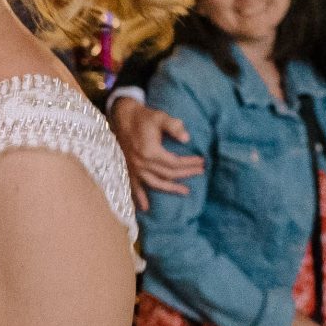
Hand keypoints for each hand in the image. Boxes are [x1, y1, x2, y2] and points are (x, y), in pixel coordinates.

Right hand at [111, 95, 202, 210]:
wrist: (123, 117)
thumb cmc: (144, 117)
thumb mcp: (160, 117)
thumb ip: (174, 126)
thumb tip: (187, 139)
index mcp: (150, 152)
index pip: (175, 163)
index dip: (190, 163)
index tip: (202, 161)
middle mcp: (141, 163)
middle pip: (168, 174)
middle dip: (186, 174)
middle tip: (200, 172)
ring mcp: (134, 168)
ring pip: (155, 183)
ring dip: (170, 189)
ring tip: (185, 191)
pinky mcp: (129, 169)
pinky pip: (134, 187)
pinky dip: (139, 199)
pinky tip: (145, 209)